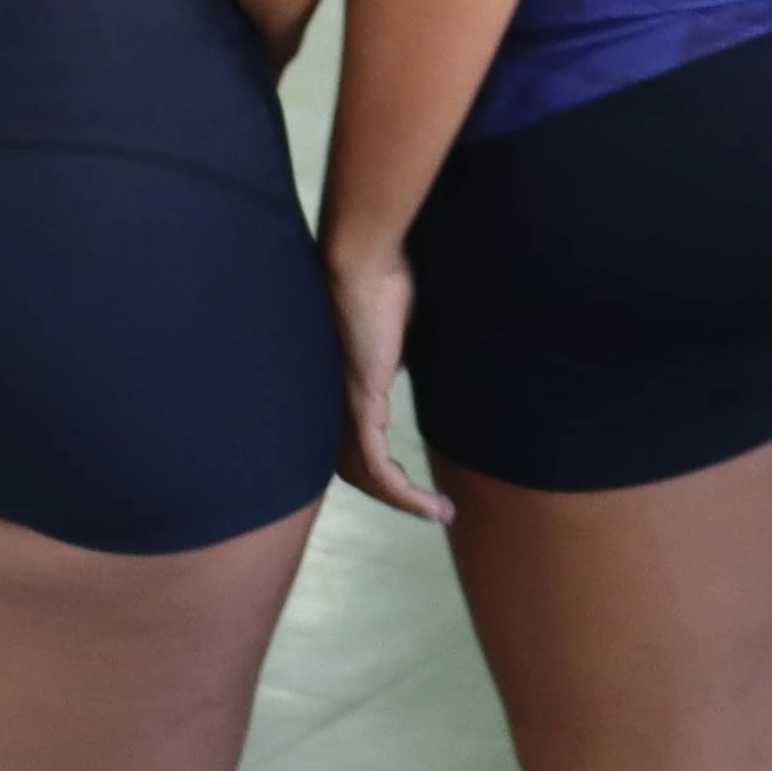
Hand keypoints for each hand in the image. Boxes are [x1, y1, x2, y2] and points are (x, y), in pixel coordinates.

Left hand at [325, 238, 444, 522]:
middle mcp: (334, 400)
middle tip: (427, 507)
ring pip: (363, 473)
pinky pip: (376, 465)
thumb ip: (401, 353)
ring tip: (437, 512)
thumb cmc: (385, 278)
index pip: (351, 441)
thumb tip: (416, 362)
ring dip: (402, 500)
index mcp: (342, 383)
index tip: (410, 481)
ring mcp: (343, 404)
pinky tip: (429, 504)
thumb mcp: (401, 328)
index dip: (377, 467)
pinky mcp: (359, 404)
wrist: (364, 257)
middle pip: (351, 465)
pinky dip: (402, 492)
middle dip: (389, 492)